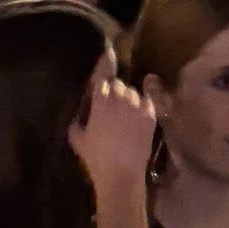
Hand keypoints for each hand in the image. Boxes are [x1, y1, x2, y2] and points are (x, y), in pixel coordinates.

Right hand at [70, 74, 155, 206]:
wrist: (121, 175)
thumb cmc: (96, 158)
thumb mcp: (77, 139)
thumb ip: (78, 120)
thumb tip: (80, 113)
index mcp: (101, 101)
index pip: (103, 74)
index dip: (105, 62)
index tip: (108, 52)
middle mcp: (120, 97)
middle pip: (118, 85)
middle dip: (115, 94)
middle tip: (112, 111)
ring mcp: (137, 104)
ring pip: (133, 92)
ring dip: (128, 100)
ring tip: (125, 119)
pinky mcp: (150, 114)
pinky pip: (147, 100)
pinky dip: (143, 106)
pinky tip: (138, 116)